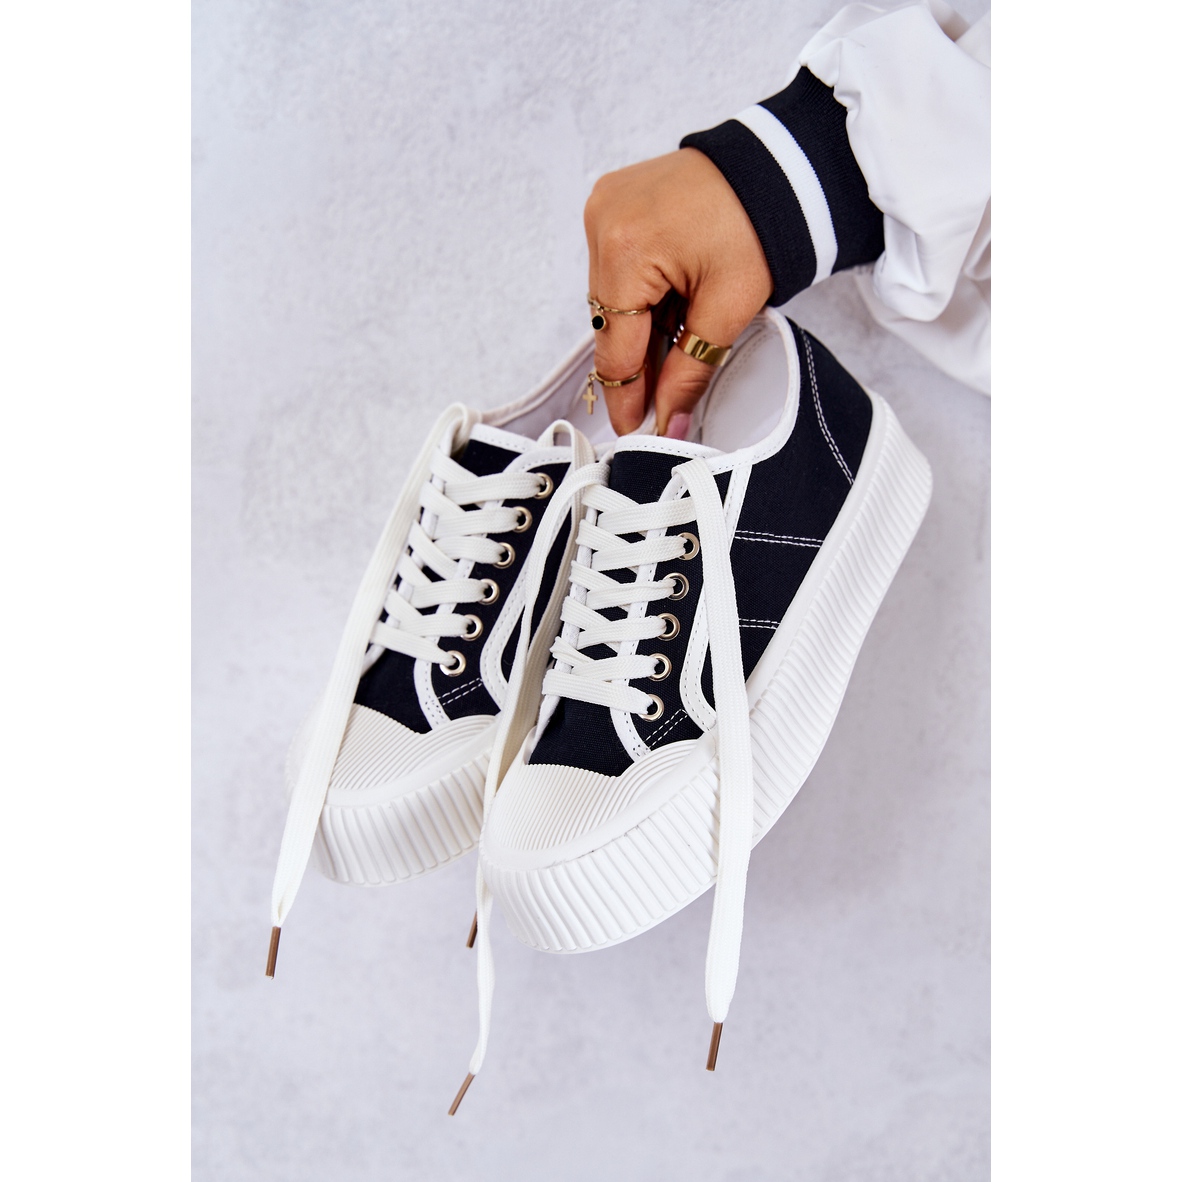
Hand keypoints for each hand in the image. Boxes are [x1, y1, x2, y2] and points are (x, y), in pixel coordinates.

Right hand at [584, 148, 772, 436]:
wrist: (778, 165)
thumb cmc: (760, 223)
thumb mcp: (727, 309)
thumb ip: (689, 373)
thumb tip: (669, 425)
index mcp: (625, 249)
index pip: (615, 346)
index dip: (626, 395)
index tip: (632, 428)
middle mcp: (602, 224)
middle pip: (609, 323)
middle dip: (637, 362)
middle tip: (660, 401)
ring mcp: (603, 208)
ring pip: (610, 298)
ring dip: (639, 328)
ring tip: (674, 343)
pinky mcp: (612, 202)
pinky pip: (616, 266)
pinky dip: (640, 293)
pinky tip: (668, 305)